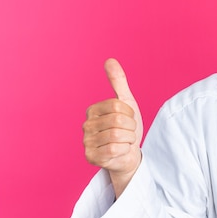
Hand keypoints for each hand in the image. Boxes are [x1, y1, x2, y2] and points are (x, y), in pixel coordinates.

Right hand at [83, 59, 142, 196]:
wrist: (129, 154)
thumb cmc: (127, 128)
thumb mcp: (126, 103)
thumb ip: (118, 82)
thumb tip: (109, 60)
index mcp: (92, 110)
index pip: (118, 106)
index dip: (130, 113)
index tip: (128, 119)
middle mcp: (86, 125)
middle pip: (118, 120)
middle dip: (131, 127)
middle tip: (127, 132)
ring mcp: (87, 142)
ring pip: (118, 135)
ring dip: (129, 139)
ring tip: (124, 141)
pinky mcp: (91, 157)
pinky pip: (115, 149)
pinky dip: (124, 150)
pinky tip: (120, 151)